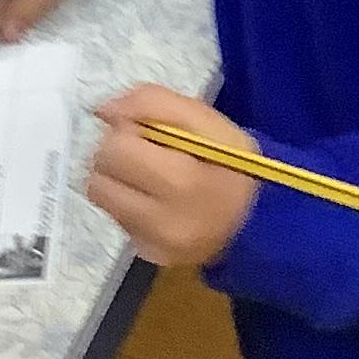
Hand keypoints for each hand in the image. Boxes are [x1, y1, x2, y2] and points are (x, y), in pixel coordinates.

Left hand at [86, 86, 258, 269]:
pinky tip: (156, 199)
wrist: (260, 221)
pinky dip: (128, 203)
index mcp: (182, 182)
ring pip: (100, 198)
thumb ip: (153, 103)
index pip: (115, 149)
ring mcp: (153, 244)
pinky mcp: (148, 255)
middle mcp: (163, 222)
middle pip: (98, 177)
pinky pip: (116, 218)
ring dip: (117, 179)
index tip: (151, 133)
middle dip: (115, 156)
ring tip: (150, 175)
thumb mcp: (208, 121)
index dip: (128, 132)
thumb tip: (103, 110)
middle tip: (146, 152)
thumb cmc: (235, 163)